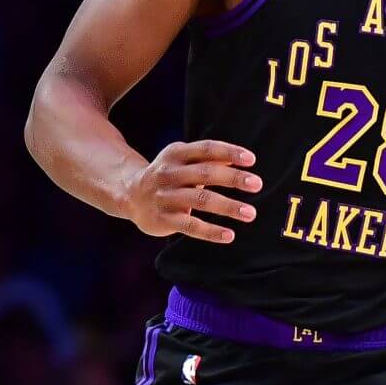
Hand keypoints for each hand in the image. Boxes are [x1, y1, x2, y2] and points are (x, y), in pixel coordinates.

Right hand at [123, 140, 260, 244]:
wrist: (129, 195)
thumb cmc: (167, 176)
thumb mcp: (184, 162)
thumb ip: (210, 160)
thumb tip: (241, 159)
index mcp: (176, 154)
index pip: (206, 149)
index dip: (229, 152)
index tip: (251, 159)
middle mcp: (169, 173)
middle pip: (204, 173)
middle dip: (232, 178)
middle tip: (257, 184)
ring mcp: (165, 197)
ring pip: (200, 200)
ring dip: (227, 206)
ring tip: (250, 213)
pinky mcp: (163, 219)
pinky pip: (190, 226)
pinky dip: (211, 231)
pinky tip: (229, 235)